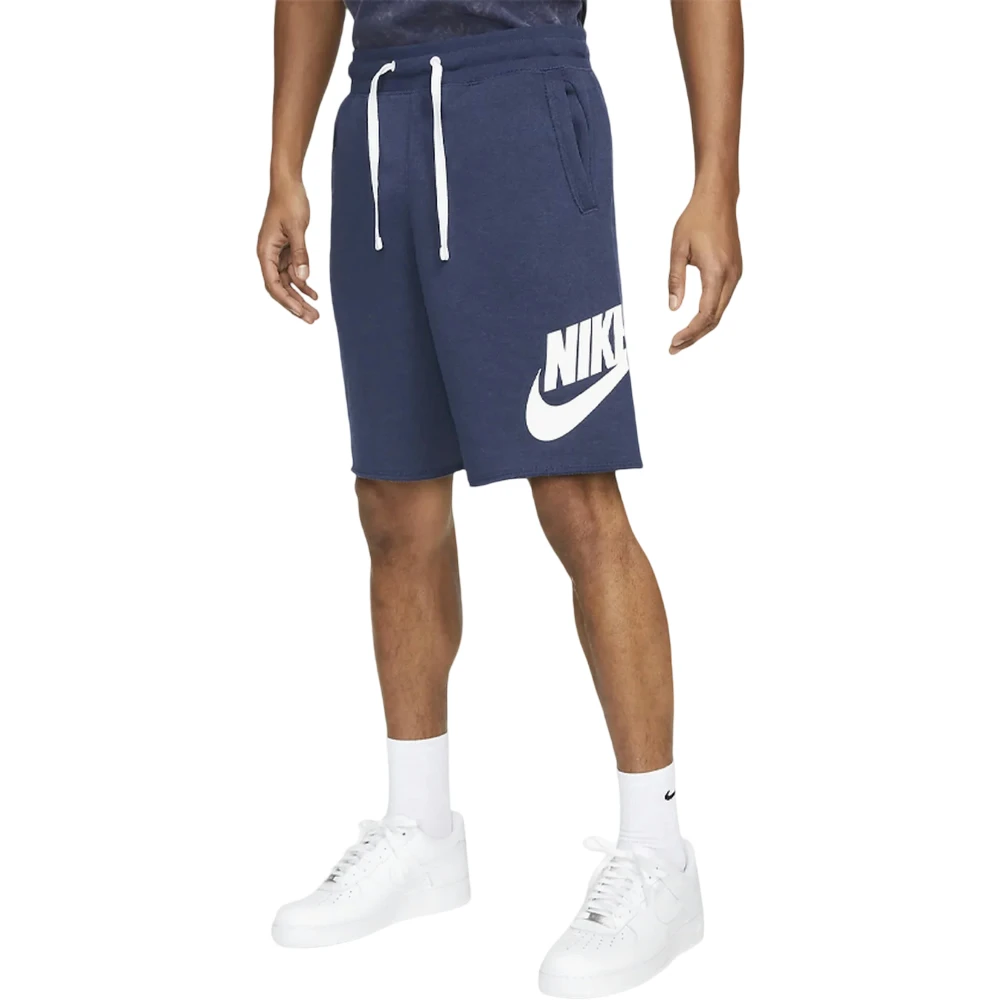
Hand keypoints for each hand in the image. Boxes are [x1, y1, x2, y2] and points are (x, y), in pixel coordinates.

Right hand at [257, 180, 318, 323]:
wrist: (288, 184)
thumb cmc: (289, 202)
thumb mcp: (297, 228)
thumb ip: (301, 254)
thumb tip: (303, 278)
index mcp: (265, 251)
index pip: (273, 284)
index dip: (286, 300)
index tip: (300, 312)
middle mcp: (268, 255)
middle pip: (280, 288)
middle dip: (295, 305)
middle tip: (312, 319)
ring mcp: (277, 254)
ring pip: (288, 283)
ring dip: (301, 297)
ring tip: (315, 313)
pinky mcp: (286, 250)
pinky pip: (294, 272)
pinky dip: (304, 283)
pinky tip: (315, 294)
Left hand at [668, 191, 741, 353]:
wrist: (717, 200)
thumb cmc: (696, 219)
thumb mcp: (678, 249)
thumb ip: (675, 280)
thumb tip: (673, 307)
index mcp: (716, 271)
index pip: (705, 313)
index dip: (690, 332)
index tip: (674, 342)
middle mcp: (731, 276)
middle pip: (715, 318)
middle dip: (694, 336)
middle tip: (674, 347)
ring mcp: (736, 274)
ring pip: (721, 311)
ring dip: (702, 327)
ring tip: (682, 339)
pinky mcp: (735, 271)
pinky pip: (723, 300)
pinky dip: (710, 314)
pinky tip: (696, 321)